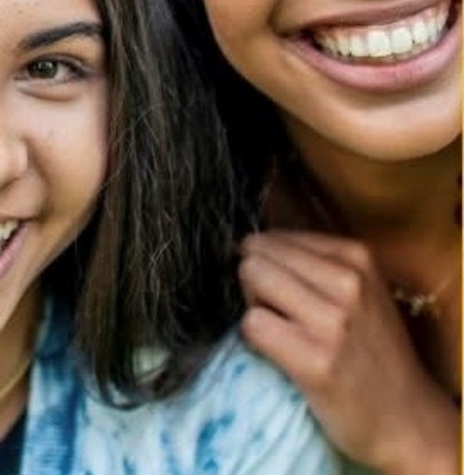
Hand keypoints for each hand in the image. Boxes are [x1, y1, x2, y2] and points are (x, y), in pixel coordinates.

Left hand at [239, 230, 459, 474]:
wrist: (407, 420)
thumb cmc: (370, 349)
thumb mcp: (359, 288)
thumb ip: (312, 261)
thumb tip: (249, 245)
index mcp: (356, 256)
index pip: (274, 236)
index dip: (267, 263)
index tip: (284, 291)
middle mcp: (347, 282)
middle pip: (256, 253)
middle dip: (254, 280)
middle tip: (278, 312)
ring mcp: (333, 322)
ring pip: (251, 277)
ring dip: (255, 306)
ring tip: (282, 331)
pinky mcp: (316, 362)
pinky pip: (252, 323)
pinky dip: (254, 337)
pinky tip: (280, 353)